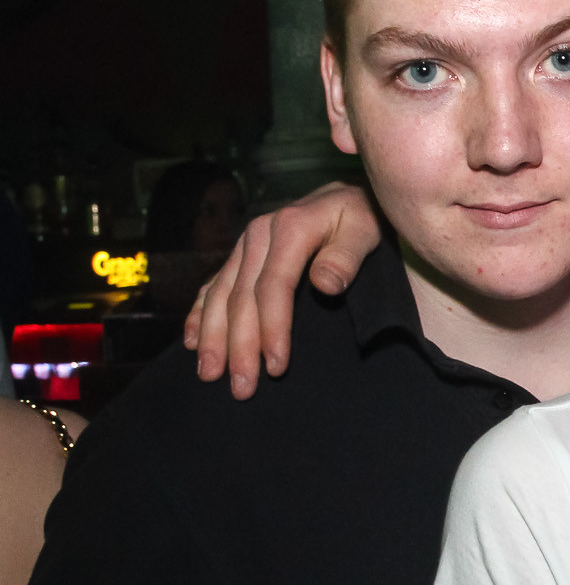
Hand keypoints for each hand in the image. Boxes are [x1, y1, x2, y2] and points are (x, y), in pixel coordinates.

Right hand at [185, 181, 382, 397]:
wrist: (348, 197)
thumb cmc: (362, 218)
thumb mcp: (364, 230)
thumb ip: (347, 256)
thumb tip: (325, 284)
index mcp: (289, 229)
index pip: (274, 287)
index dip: (272, 329)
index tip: (276, 366)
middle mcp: (259, 236)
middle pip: (241, 298)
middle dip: (238, 346)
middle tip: (240, 387)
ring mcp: (245, 246)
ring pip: (220, 295)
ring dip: (212, 338)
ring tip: (209, 374)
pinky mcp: (241, 255)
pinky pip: (212, 286)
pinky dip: (199, 314)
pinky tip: (190, 341)